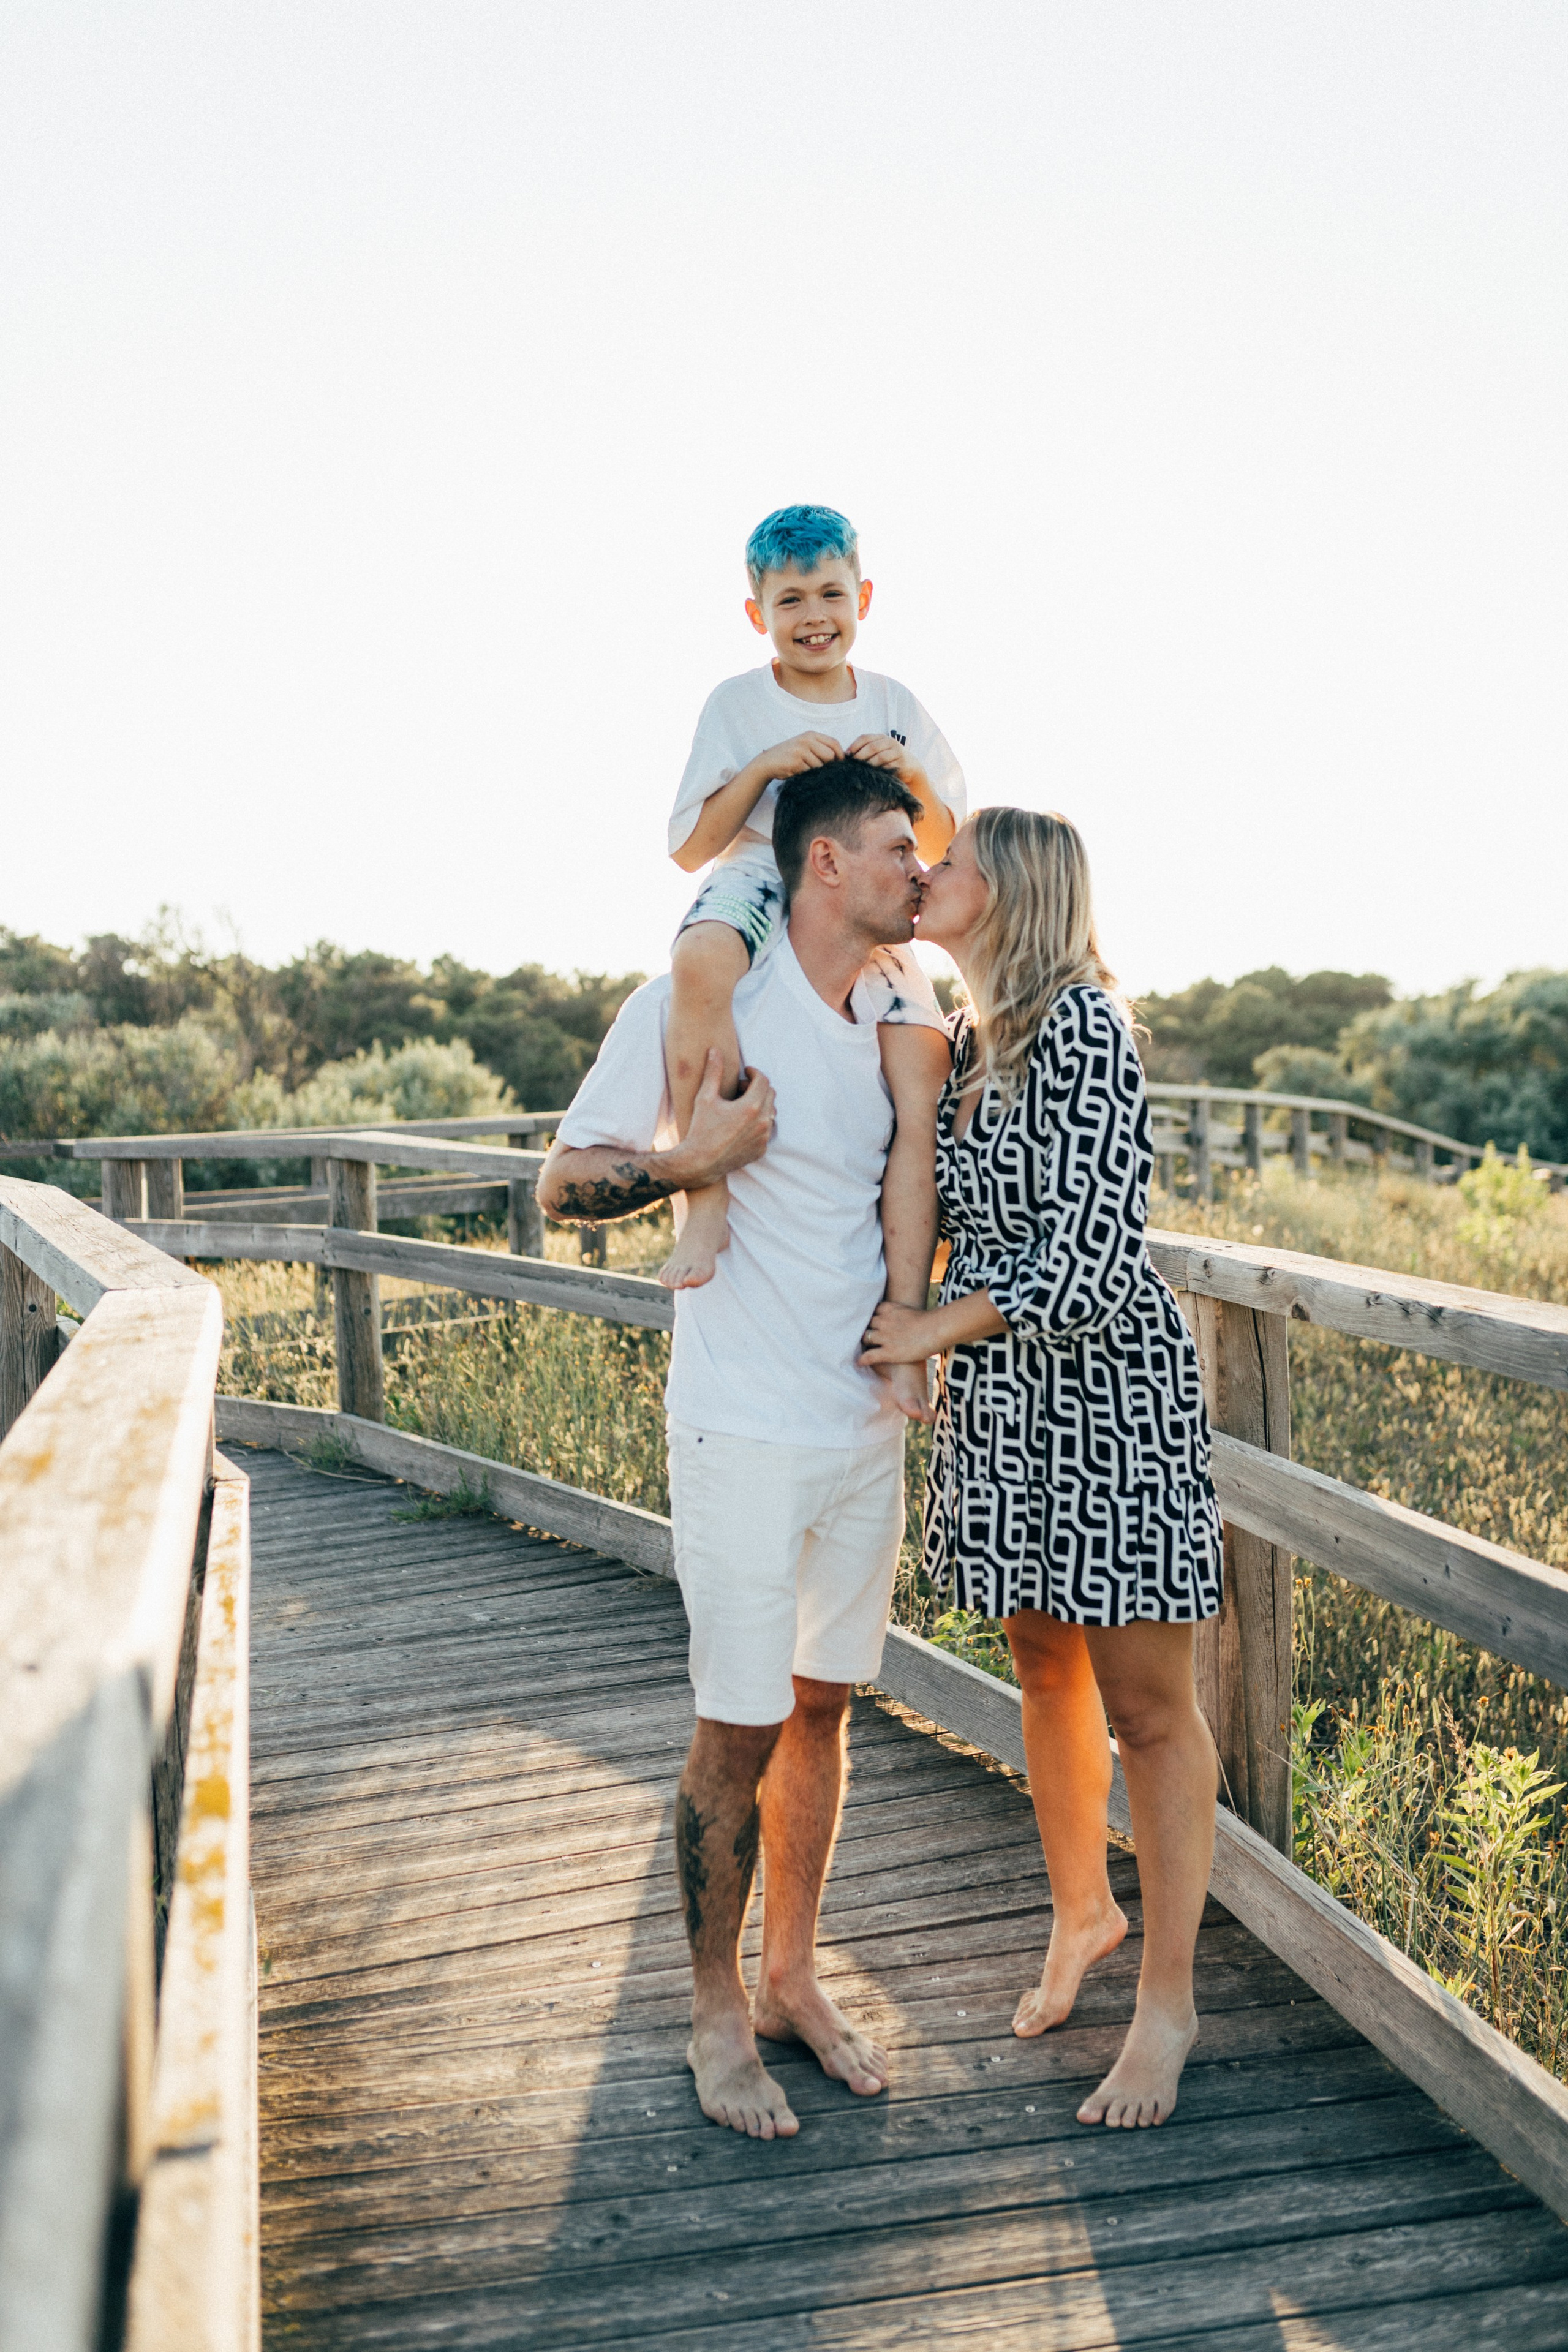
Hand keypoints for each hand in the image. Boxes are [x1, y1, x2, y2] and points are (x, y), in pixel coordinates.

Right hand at [671, 1051, 775, 1188]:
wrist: (700, 1163)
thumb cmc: (700, 1129)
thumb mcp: (705, 1098)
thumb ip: (713, 1072)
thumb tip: (715, 1051)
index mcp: (751, 1107)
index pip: (763, 1080)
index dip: (754, 1073)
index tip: (745, 1072)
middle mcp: (762, 1122)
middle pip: (770, 1094)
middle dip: (757, 1087)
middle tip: (739, 1089)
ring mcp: (763, 1137)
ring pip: (770, 1112)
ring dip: (759, 1104)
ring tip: (739, 1106)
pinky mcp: (761, 1149)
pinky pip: (767, 1129)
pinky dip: (758, 1122)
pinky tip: (740, 1123)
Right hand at [760, 732, 845, 779]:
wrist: (767, 762)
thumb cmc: (790, 756)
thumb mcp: (805, 746)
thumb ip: (820, 747)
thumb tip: (843, 757)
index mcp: (811, 735)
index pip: (834, 743)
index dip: (840, 755)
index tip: (839, 765)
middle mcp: (806, 740)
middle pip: (830, 755)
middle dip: (829, 765)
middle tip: (821, 771)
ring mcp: (801, 751)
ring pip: (821, 766)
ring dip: (816, 772)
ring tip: (805, 771)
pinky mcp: (796, 763)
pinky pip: (810, 772)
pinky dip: (807, 776)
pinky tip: (799, 773)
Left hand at [845, 733, 922, 784]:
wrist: (911, 767)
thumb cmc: (889, 761)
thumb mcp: (879, 751)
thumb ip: (866, 751)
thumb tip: (845, 755)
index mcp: (882, 737)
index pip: (865, 738)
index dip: (854, 746)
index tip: (847, 755)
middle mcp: (890, 742)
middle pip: (871, 747)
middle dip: (860, 756)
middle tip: (852, 765)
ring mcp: (897, 752)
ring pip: (879, 757)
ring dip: (868, 765)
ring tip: (860, 771)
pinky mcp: (902, 763)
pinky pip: (888, 767)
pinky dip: (879, 771)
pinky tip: (872, 776)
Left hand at [857, 1300, 937, 1367]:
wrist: (937, 1329)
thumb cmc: (932, 1322)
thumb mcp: (913, 1312)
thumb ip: (905, 1316)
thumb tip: (908, 1324)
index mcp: (890, 1309)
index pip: (874, 1311)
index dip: (872, 1318)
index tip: (872, 1323)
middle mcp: (884, 1321)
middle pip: (867, 1324)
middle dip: (865, 1329)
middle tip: (864, 1336)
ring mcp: (885, 1337)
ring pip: (865, 1338)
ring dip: (864, 1343)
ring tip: (860, 1348)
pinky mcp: (888, 1352)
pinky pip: (869, 1356)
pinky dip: (863, 1359)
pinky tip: (859, 1363)